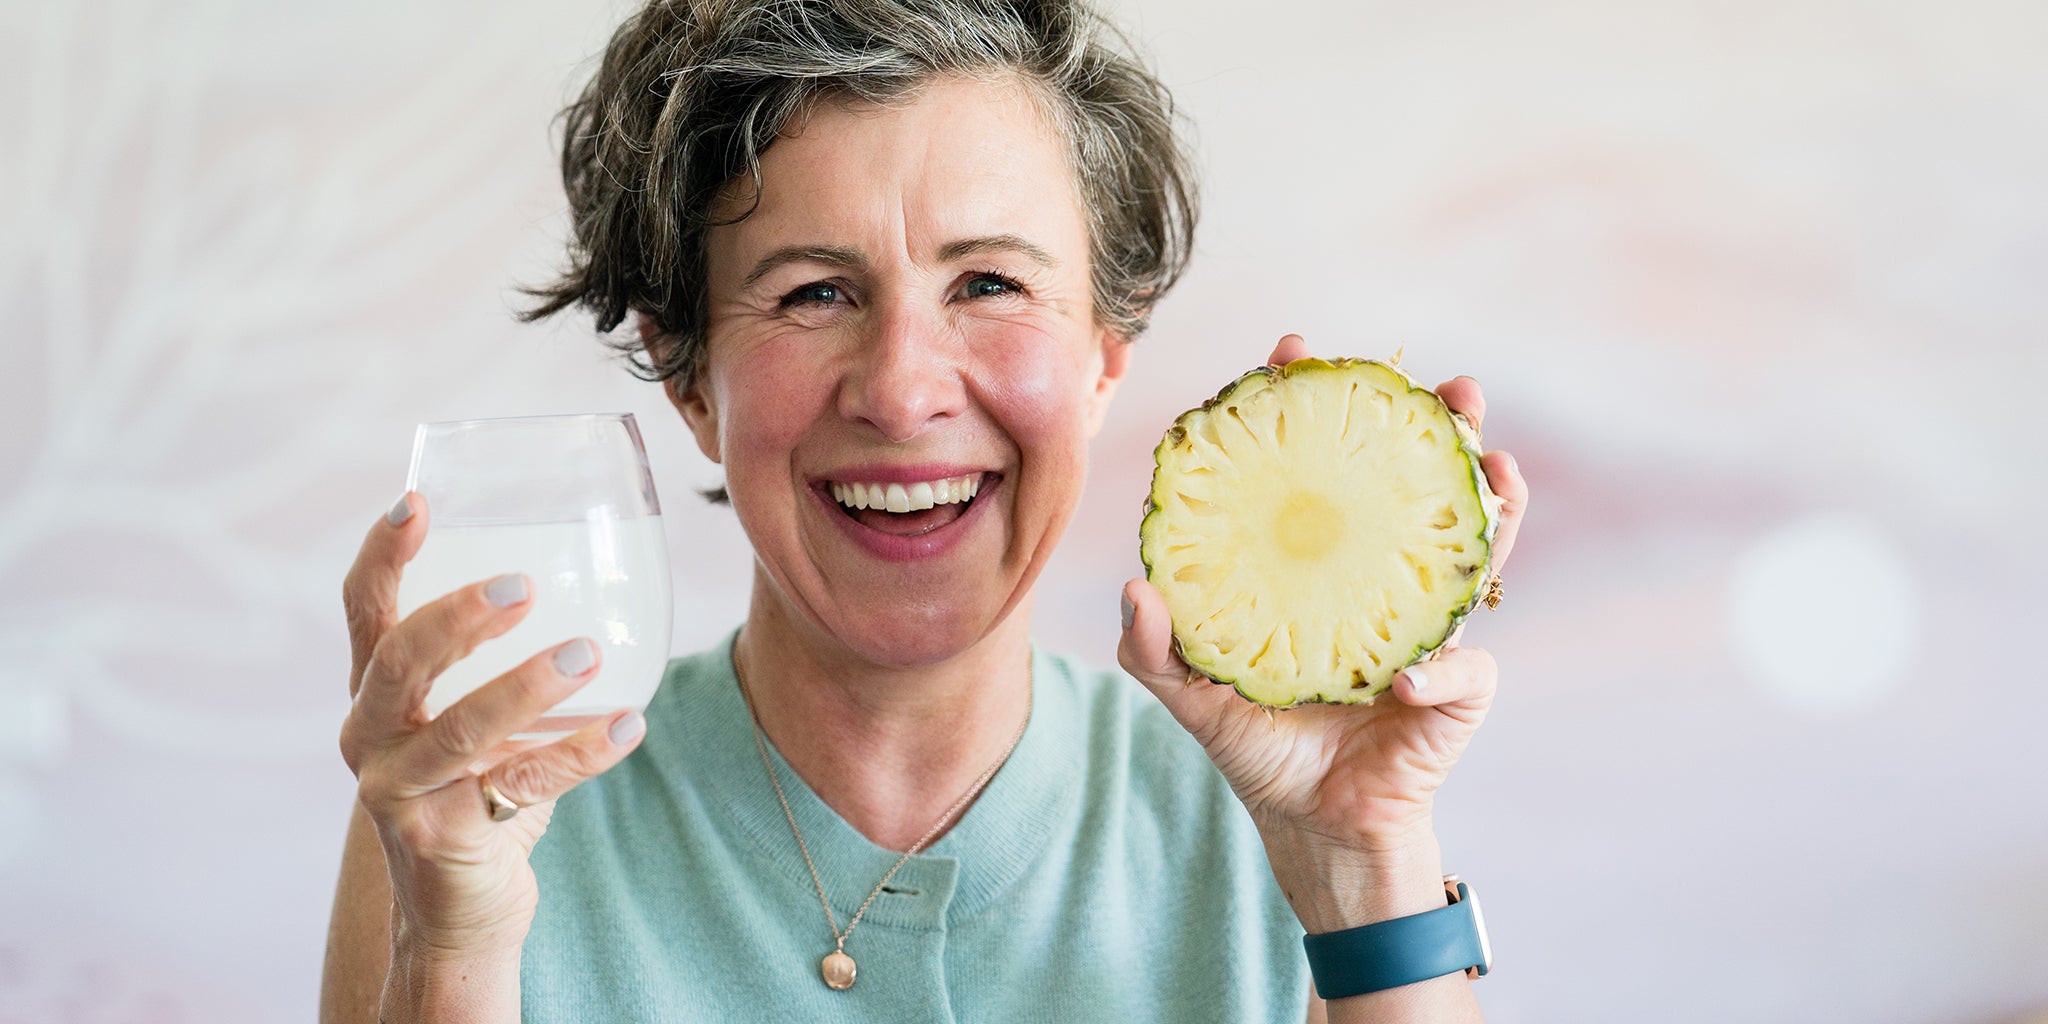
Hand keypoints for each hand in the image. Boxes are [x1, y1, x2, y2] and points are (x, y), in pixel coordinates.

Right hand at [339, 494, 646, 957]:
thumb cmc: (479, 789)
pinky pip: (520, 787)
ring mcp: (400, 791)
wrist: (461, 909)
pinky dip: (580, 754)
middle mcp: (370, 736)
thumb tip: (602, 571)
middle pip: (398, 663)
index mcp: (374, 691)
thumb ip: (505, 658)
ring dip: (524, 687)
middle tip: (524, 584)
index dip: (384, 554)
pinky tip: (630, 726)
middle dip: (457, 617)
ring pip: (457, 730)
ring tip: (584, 653)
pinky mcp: (445, 838)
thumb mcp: (475, 715)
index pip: (365, 610)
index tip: (416, 502)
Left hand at [1117, 335, 1528, 926]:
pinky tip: (1409, 677)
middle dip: (1442, 429)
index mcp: (1320, 564)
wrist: (1312, 825)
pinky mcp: (1455, 690)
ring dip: (1494, 510)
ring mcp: (1428, 627)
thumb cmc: (1259, 744)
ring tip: (1496, 469)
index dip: (1312, 409)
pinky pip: (1462, 671)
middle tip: (1451, 389)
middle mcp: (1382, 579)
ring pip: (1476, 553)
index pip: (1320, 468)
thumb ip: (1156, 649)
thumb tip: (1136, 590)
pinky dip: (1440, 671)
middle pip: (1418, 487)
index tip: (1294, 355)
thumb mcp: (1194, 695)